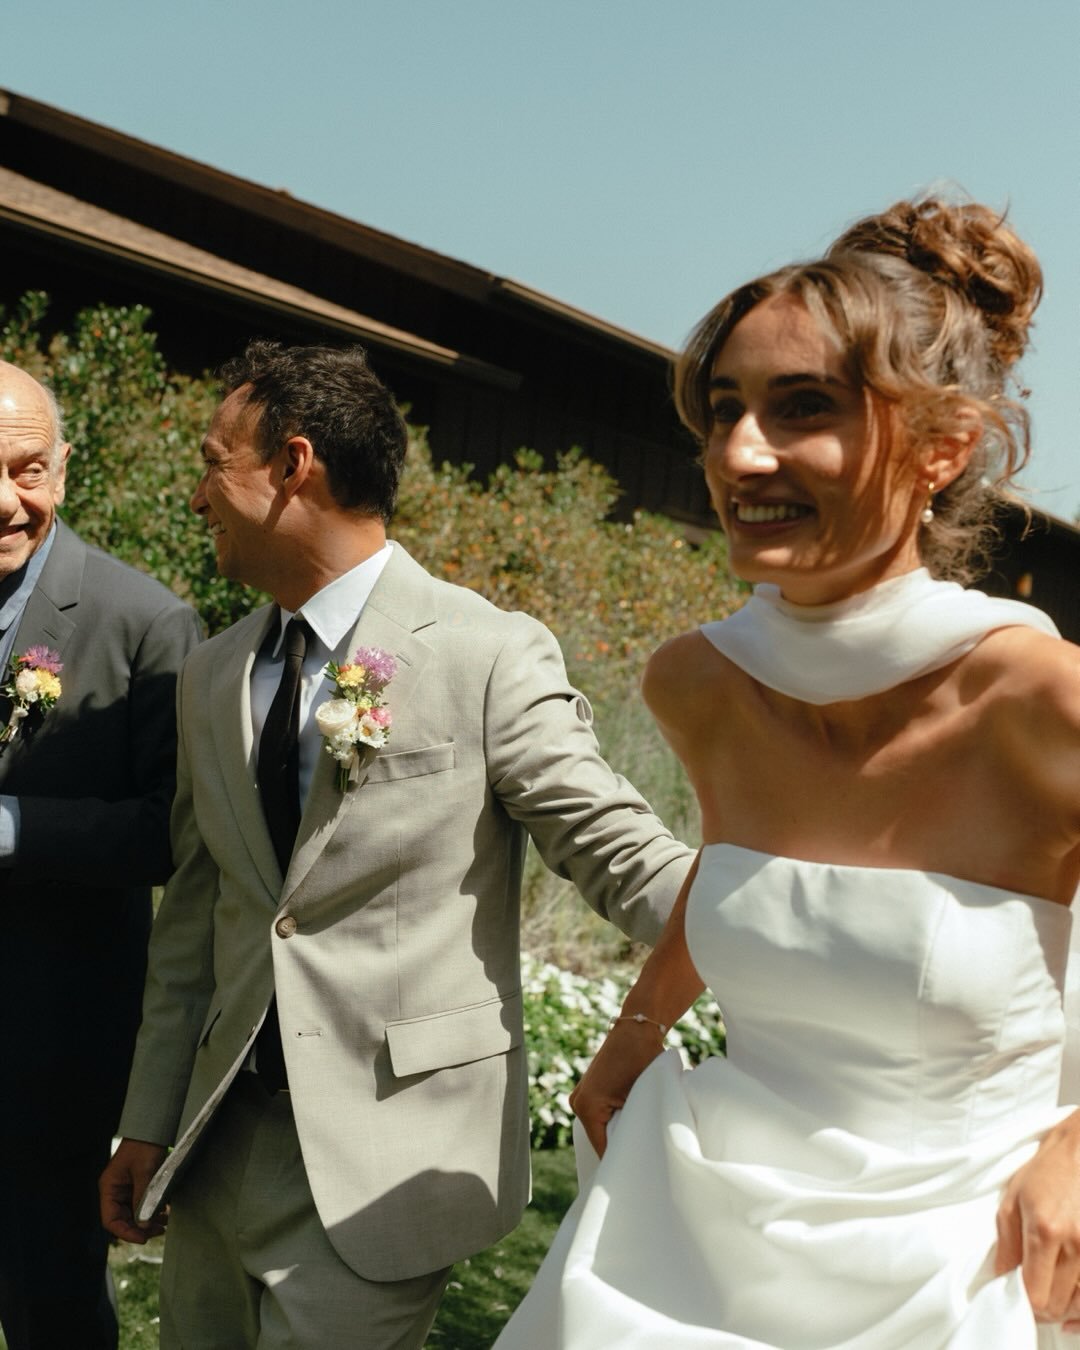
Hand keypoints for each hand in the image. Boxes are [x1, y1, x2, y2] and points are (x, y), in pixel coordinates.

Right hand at [100, 1138, 168, 1243]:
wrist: (153, 1128)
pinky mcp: (139, 1186)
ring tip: (164, 1224)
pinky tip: (165, 1213)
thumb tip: (143, 1223)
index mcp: (109, 1188)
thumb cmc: (144, 1146)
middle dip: (140, 1228)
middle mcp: (115, 1191)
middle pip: (123, 1219)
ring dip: (148, 1221)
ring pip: (134, 1214)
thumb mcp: (143, 1171)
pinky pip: (143, 1204)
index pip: (110, 1220)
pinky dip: (152, 1211)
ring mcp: (127, 1190)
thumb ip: (142, 1198)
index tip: (142, 1238)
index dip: (125, 1232)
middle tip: (159, 1231)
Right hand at [569, 1021, 664, 1158]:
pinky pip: (600, 1115)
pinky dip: (614, 1119)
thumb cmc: (643, 1060)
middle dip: (619, 1145)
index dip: (620, 1161)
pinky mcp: (587, 1090)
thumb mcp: (642, 1096)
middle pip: (599, 1138)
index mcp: (587, 1106)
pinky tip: (632, 1119)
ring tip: (639, 1135)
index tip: (637, 1172)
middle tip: (643, 1154)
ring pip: (600, 1127)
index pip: (602, 1149)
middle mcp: (577, 1101)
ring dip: (617, 1131)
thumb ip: (637, 1124)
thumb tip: (642, 1153)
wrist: (637, 1029)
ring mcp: (580, 1095)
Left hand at [995, 1110, 1079, 1327]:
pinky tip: (1070, 1302)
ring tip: (1049, 1292)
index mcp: (1045, 1232)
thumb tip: (1002, 1278)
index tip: (1015, 1295)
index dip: (1023, 1303)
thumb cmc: (1045, 1173)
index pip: (1035, 1294)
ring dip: (1062, 1306)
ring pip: (1078, 1305)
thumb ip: (1006, 1245)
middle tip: (1030, 1294)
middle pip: (1057, 1305)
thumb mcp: (1012, 1201)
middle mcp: (1075, 1246)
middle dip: (1040, 1307)